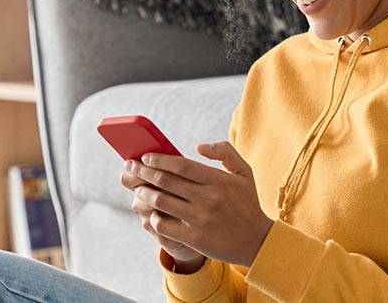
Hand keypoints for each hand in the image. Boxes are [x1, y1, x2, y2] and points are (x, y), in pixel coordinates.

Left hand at [124, 141, 273, 267]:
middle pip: (165, 181)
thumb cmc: (247, 203)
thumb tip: (198, 147)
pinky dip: (153, 217)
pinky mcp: (195, 238)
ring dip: (144, 192)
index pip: (181, 164)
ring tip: (137, 188)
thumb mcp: (244, 172)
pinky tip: (151, 212)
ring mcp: (200, 219)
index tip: (145, 156)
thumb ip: (225, 152)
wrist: (257, 241)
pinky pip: (164, 225)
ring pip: (161, 201)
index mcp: (218, 180)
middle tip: (130, 167)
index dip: (159, 159)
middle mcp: (208, 198)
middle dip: (143, 171)